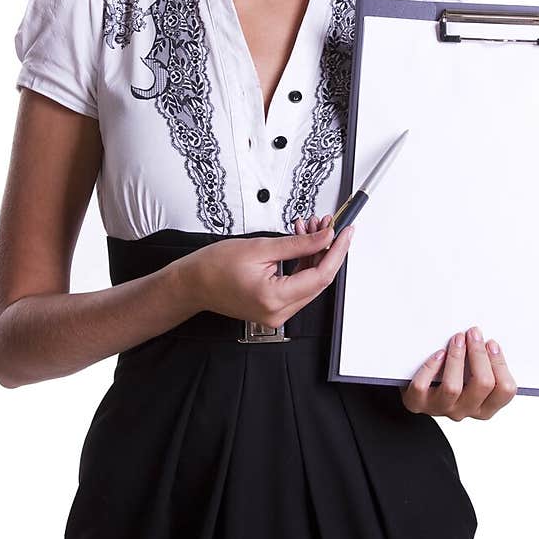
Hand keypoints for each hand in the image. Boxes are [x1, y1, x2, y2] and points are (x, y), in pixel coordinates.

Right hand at [183, 222, 353, 328]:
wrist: (193, 283)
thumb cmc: (214, 267)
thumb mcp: (261, 247)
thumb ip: (298, 243)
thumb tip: (325, 237)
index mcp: (274, 298)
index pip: (320, 275)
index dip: (337, 251)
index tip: (345, 232)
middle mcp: (278, 312)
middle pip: (318, 281)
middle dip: (326, 250)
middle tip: (328, 224)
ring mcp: (276, 313)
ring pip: (310, 283)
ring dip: (314, 255)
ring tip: (310, 228)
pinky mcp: (274, 309)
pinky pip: (297, 286)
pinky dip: (302, 264)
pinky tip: (301, 243)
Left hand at [399, 326, 517, 419]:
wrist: (419, 393)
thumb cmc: (450, 379)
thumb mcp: (473, 377)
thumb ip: (484, 365)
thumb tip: (487, 340)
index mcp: (485, 407)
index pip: (505, 390)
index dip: (500, 363)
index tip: (491, 343)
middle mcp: (465, 410)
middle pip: (483, 384)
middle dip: (479, 354)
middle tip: (473, 334)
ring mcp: (441, 408)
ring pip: (453, 387)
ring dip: (457, 358)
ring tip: (457, 339)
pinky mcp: (418, 402)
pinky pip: (423, 386)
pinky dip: (430, 367)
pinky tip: (438, 354)